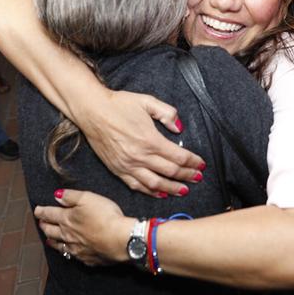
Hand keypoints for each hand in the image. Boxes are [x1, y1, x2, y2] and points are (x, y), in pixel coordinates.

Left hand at [37, 189, 131, 266]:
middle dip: (44, 225)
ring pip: (59, 245)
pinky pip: (73, 256)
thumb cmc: (106, 217)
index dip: (42, 211)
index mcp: (67, 219)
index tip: (37, 210)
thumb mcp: (89, 198)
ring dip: (52, 241)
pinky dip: (67, 252)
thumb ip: (71, 196)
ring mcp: (77, 248)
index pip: (49, 214)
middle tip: (41, 223)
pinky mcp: (87, 258)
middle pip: (51, 230)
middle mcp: (68, 235)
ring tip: (48, 239)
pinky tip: (69, 252)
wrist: (120, 240)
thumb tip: (57, 195)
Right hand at [78, 89, 205, 196]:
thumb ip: (167, 113)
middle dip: (188, 176)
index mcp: (150, 139)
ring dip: (172, 189)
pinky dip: (151, 192)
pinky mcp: (118, 170)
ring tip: (184, 190)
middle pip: (171, 172)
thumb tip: (179, 127)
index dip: (193, 162)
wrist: (92, 111)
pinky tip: (160, 193)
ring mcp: (128, 166)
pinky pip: (137, 186)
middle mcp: (140, 156)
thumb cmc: (119, 104)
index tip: (201, 164)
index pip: (179, 156)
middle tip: (198, 178)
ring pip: (155, 184)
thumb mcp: (147, 101)